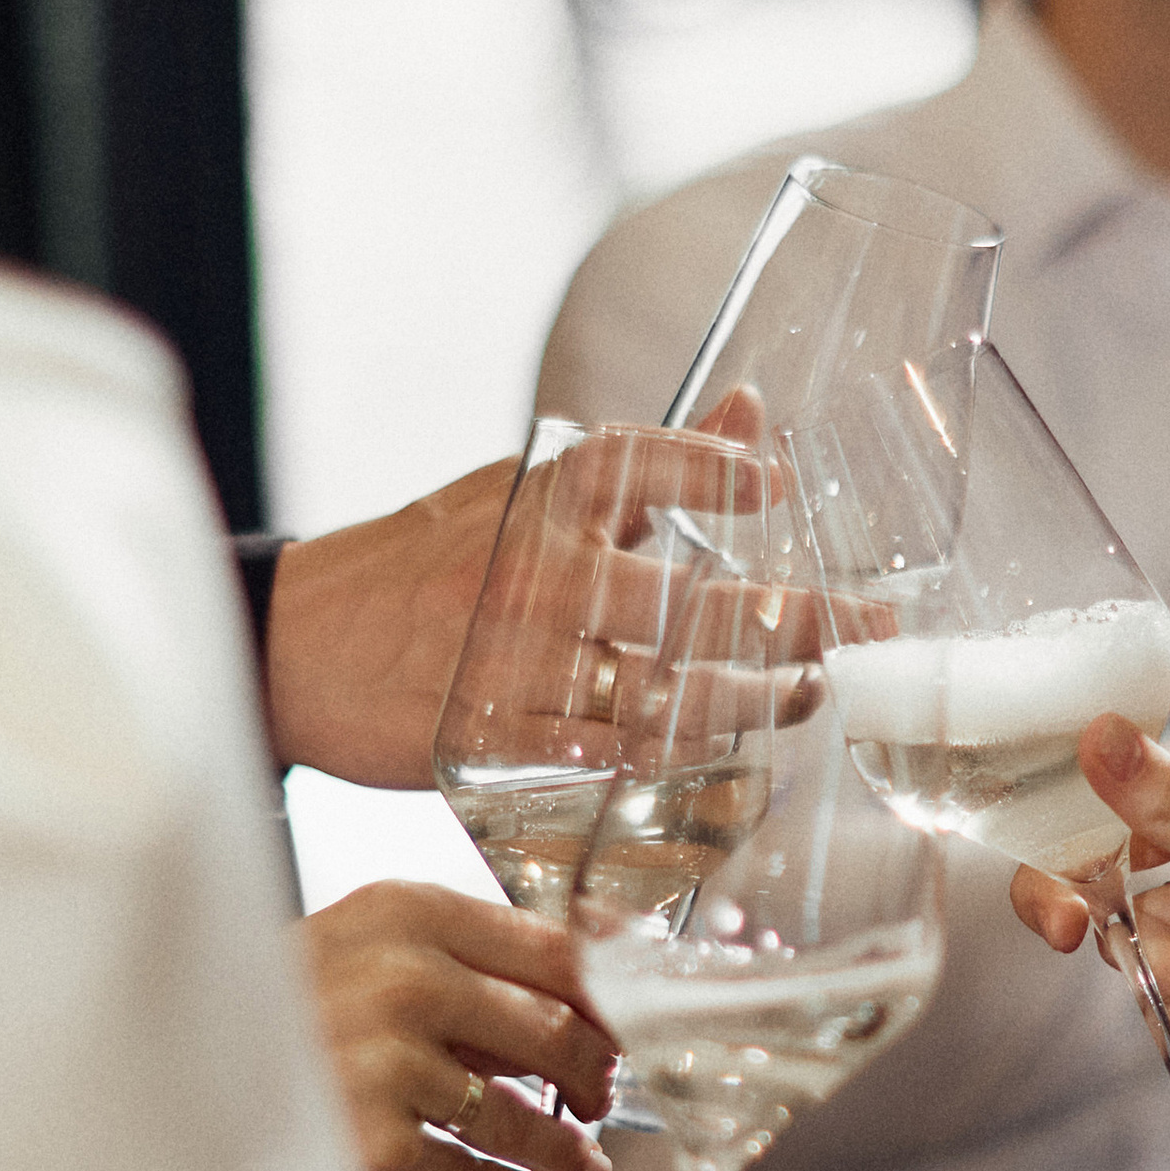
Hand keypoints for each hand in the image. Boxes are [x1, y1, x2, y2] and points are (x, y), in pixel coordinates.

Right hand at [262, 418, 788, 788]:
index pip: (640, 462)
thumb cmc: (430, 564)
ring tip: (813, 694)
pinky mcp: (494, 736)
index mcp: (540, 498)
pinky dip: (671, 760)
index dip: (714, 470)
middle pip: (684, 596)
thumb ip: (648, 462)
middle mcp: (533, 571)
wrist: (298, 643)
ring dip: (751, 697)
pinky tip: (727, 758)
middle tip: (871, 623)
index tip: (775, 486)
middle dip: (794, 614)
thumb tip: (754, 410)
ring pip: (659, 688)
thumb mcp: (525, 491)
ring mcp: (514, 660)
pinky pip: (602, 755)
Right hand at [301, 881, 614, 1170]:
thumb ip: (463, 954)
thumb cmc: (284, 1007)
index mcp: (407, 911)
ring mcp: (387, 1063)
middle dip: (597, 1075)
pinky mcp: (373, 1143)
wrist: (174, 1074)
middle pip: (555, 1032)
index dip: (611, 998)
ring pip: (521, 1113)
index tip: (634, 1025)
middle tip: (602, 1096)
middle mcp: (402, 978)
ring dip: (565, 1146)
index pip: (557, 951)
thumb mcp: (365, 944)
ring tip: (582, 1161)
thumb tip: (597, 961)